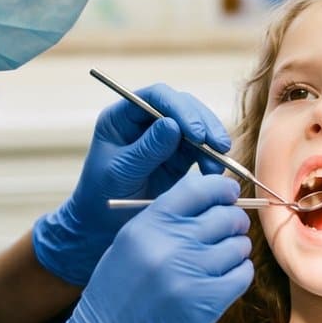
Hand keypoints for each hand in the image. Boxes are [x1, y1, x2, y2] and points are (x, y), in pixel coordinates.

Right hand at [21, 172, 251, 322]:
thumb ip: (164, 222)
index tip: (229, 194)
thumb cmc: (114, 297)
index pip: (198, 188)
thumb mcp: (128, 246)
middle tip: (229, 231)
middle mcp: (170, 244)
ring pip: (239, 246)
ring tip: (223, 259)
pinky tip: (225, 279)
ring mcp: (191, 274)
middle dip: (233, 221)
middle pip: (226, 215)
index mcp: (148, 225)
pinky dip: (239, 274)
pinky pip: (242, 274)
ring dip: (237, 250)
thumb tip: (209, 204)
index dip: (221, 189)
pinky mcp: (207, 303)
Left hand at [33, 84, 231, 285]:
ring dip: (212, 142)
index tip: (195, 133)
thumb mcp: (121, 172)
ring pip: (196, 126)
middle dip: (203, 123)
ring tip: (219, 165)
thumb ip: (146, 149)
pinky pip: (201, 149)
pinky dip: (211, 159)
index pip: (155, 97)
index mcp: (122, 116)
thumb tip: (173, 125)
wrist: (103, 225)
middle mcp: (145, 120)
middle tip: (219, 146)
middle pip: (182, 106)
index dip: (179, 109)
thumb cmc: (101, 196)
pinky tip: (215, 173)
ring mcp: (164, 136)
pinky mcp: (178, 155)